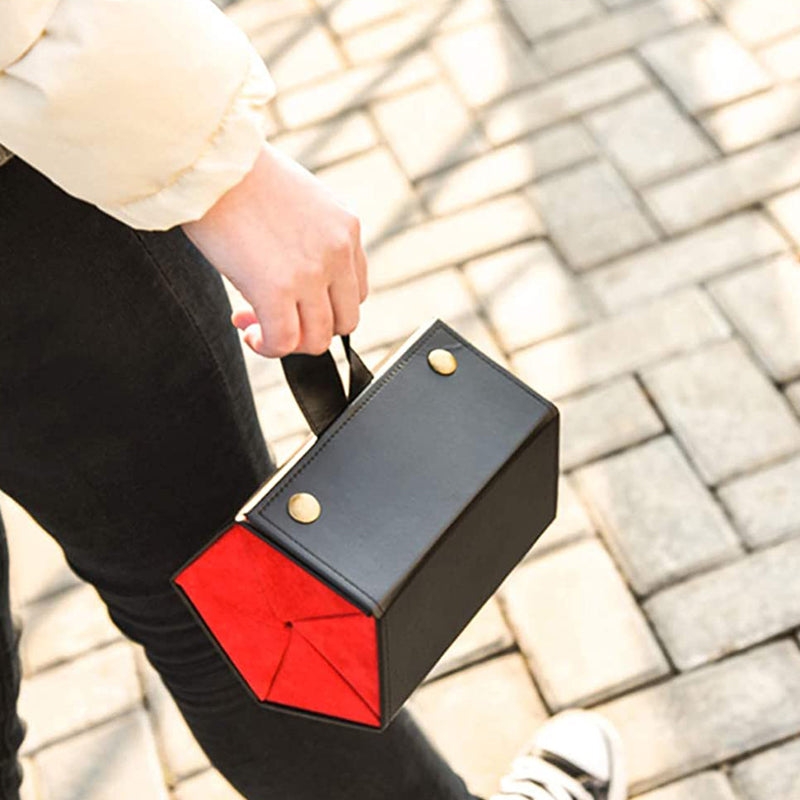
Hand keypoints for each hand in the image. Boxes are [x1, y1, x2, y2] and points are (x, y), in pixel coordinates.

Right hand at [181, 141, 367, 356]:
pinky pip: (283, 342)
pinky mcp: (276, 289)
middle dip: (310, 328)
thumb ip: (312, 239)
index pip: (355, 291)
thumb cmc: (238, 175)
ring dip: (287, 341)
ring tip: (255, 326)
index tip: (294, 302)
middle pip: (344, 321)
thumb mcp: (299, 201)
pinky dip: (267, 347)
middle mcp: (337, 251)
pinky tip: (248, 332)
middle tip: (275, 319)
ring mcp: (311, 272)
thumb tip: (295, 281)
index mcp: (346, 227)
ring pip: (318, 339)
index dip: (324, 306)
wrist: (208, 159)